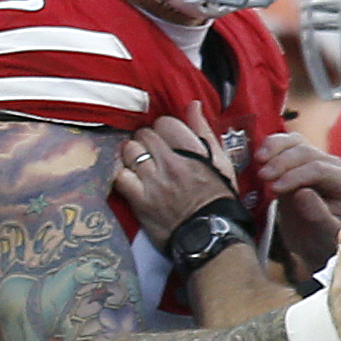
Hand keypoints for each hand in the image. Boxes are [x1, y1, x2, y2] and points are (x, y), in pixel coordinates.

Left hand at [112, 114, 239, 241]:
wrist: (212, 235)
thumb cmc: (218, 197)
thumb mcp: (220, 161)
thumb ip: (204, 131)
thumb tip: (193, 105)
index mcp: (192, 151)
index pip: (164, 123)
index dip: (163, 130)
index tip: (165, 140)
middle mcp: (171, 163)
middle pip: (144, 135)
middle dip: (145, 140)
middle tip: (150, 152)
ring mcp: (154, 181)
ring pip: (130, 151)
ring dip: (131, 154)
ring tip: (138, 163)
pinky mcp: (140, 201)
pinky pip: (120, 176)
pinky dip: (121, 174)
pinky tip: (128, 178)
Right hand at [257, 131, 340, 276]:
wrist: (312, 240)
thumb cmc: (321, 239)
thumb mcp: (323, 235)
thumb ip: (318, 215)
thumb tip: (303, 193)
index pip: (321, 170)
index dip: (297, 176)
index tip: (276, 189)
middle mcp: (334, 166)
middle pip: (307, 153)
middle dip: (283, 163)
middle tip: (263, 177)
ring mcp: (316, 158)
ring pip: (296, 142)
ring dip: (275, 149)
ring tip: (259, 162)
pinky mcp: (299, 157)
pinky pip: (286, 142)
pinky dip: (271, 145)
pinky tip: (259, 154)